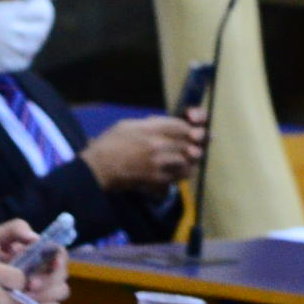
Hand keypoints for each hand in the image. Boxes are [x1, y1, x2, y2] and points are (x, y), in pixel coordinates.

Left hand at [0, 220, 65, 303]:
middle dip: (51, 279)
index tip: (53, 263)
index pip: (59, 253)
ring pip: (61, 292)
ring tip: (26, 295)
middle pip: (63, 274)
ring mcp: (41, 291)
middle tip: (30, 284)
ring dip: (48, 293)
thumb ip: (14, 229)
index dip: (60, 257)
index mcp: (36, 254)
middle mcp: (42, 272)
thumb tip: (35, 238)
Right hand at [82, 114, 203, 193]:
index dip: (192, 127)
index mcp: (150, 129)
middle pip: (189, 142)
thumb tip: (168, 125)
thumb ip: (150, 124)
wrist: (99, 168)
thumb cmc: (110, 143)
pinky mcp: (158, 179)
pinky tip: (182, 169)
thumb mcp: (128, 124)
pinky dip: (184, 172)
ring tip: (193, 156)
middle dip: (198, 141)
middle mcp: (158, 145)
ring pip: (188, 160)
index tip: (196, 128)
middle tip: (204, 141)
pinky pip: (180, 176)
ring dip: (192, 158)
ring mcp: (159, 164)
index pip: (182, 126)